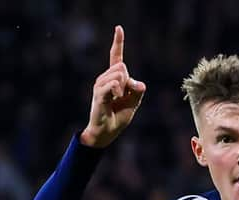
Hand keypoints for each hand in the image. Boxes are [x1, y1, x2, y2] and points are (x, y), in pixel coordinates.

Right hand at [81, 25, 145, 147]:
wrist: (106, 132)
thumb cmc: (119, 116)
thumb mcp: (134, 103)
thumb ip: (137, 91)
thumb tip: (140, 84)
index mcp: (114, 79)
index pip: (116, 57)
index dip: (118, 42)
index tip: (118, 28)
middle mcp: (105, 78)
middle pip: (122, 66)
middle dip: (128, 80)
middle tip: (123, 96)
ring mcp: (100, 84)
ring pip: (119, 74)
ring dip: (123, 88)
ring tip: (117, 99)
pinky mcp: (98, 93)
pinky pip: (112, 84)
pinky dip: (117, 90)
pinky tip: (115, 98)